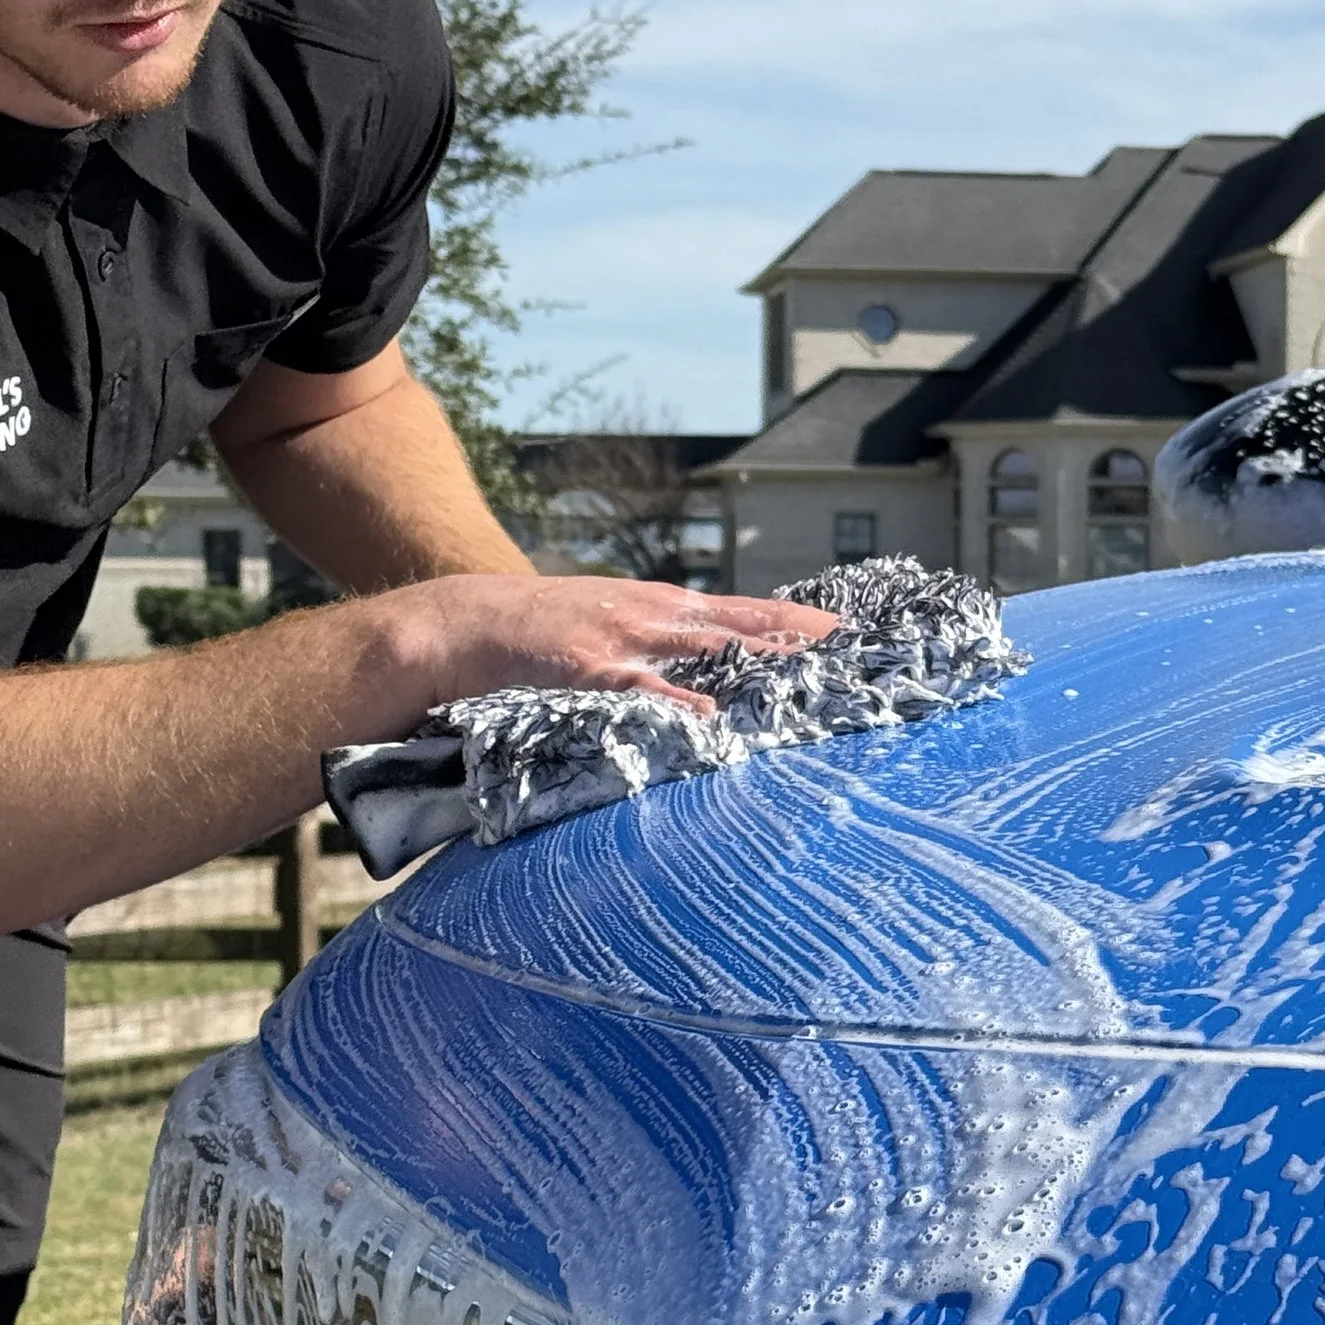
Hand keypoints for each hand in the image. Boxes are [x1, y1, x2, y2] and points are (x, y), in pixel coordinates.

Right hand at [410, 575, 839, 713]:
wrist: (470, 621)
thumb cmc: (546, 632)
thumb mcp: (614, 625)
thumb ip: (663, 643)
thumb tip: (712, 673)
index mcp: (663, 608)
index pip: (745, 612)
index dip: (796, 621)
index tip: (848, 631)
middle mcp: (654, 615)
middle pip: (741, 624)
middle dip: (797, 637)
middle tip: (854, 649)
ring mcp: (625, 639)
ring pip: (705, 647)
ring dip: (758, 659)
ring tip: (809, 672)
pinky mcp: (589, 668)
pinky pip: (640, 687)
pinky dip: (676, 700)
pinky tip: (710, 716)